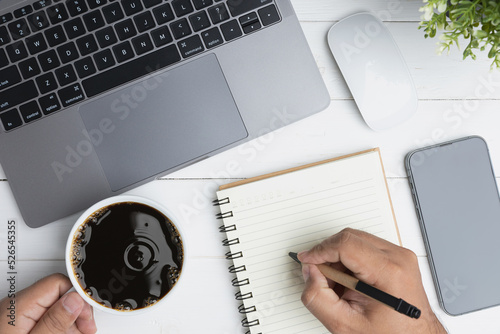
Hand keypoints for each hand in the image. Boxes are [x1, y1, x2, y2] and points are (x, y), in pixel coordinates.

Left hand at [0, 273, 96, 333]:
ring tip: (79, 333)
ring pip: (54, 307)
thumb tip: (75, 299)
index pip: (58, 283)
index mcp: (18, 307)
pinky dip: (60, 326)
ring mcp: (16, 317)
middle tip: (85, 329)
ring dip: (71, 320)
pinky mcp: (18, 326)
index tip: (87, 315)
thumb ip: (54, 322)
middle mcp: (15, 308)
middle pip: (58, 294)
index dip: (78, 297)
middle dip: (77, 310)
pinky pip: (45, 317)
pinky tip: (67, 333)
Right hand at [298, 228, 446, 333]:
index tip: (307, 260)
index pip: (346, 244)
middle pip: (349, 237)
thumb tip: (310, 272)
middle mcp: (398, 258)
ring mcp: (400, 255)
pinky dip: (350, 260)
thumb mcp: (345, 325)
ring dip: (338, 258)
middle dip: (328, 254)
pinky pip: (365, 246)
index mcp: (389, 272)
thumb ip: (318, 298)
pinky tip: (350, 282)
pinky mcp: (397, 257)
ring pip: (356, 239)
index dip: (320, 251)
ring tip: (338, 285)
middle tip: (320, 277)